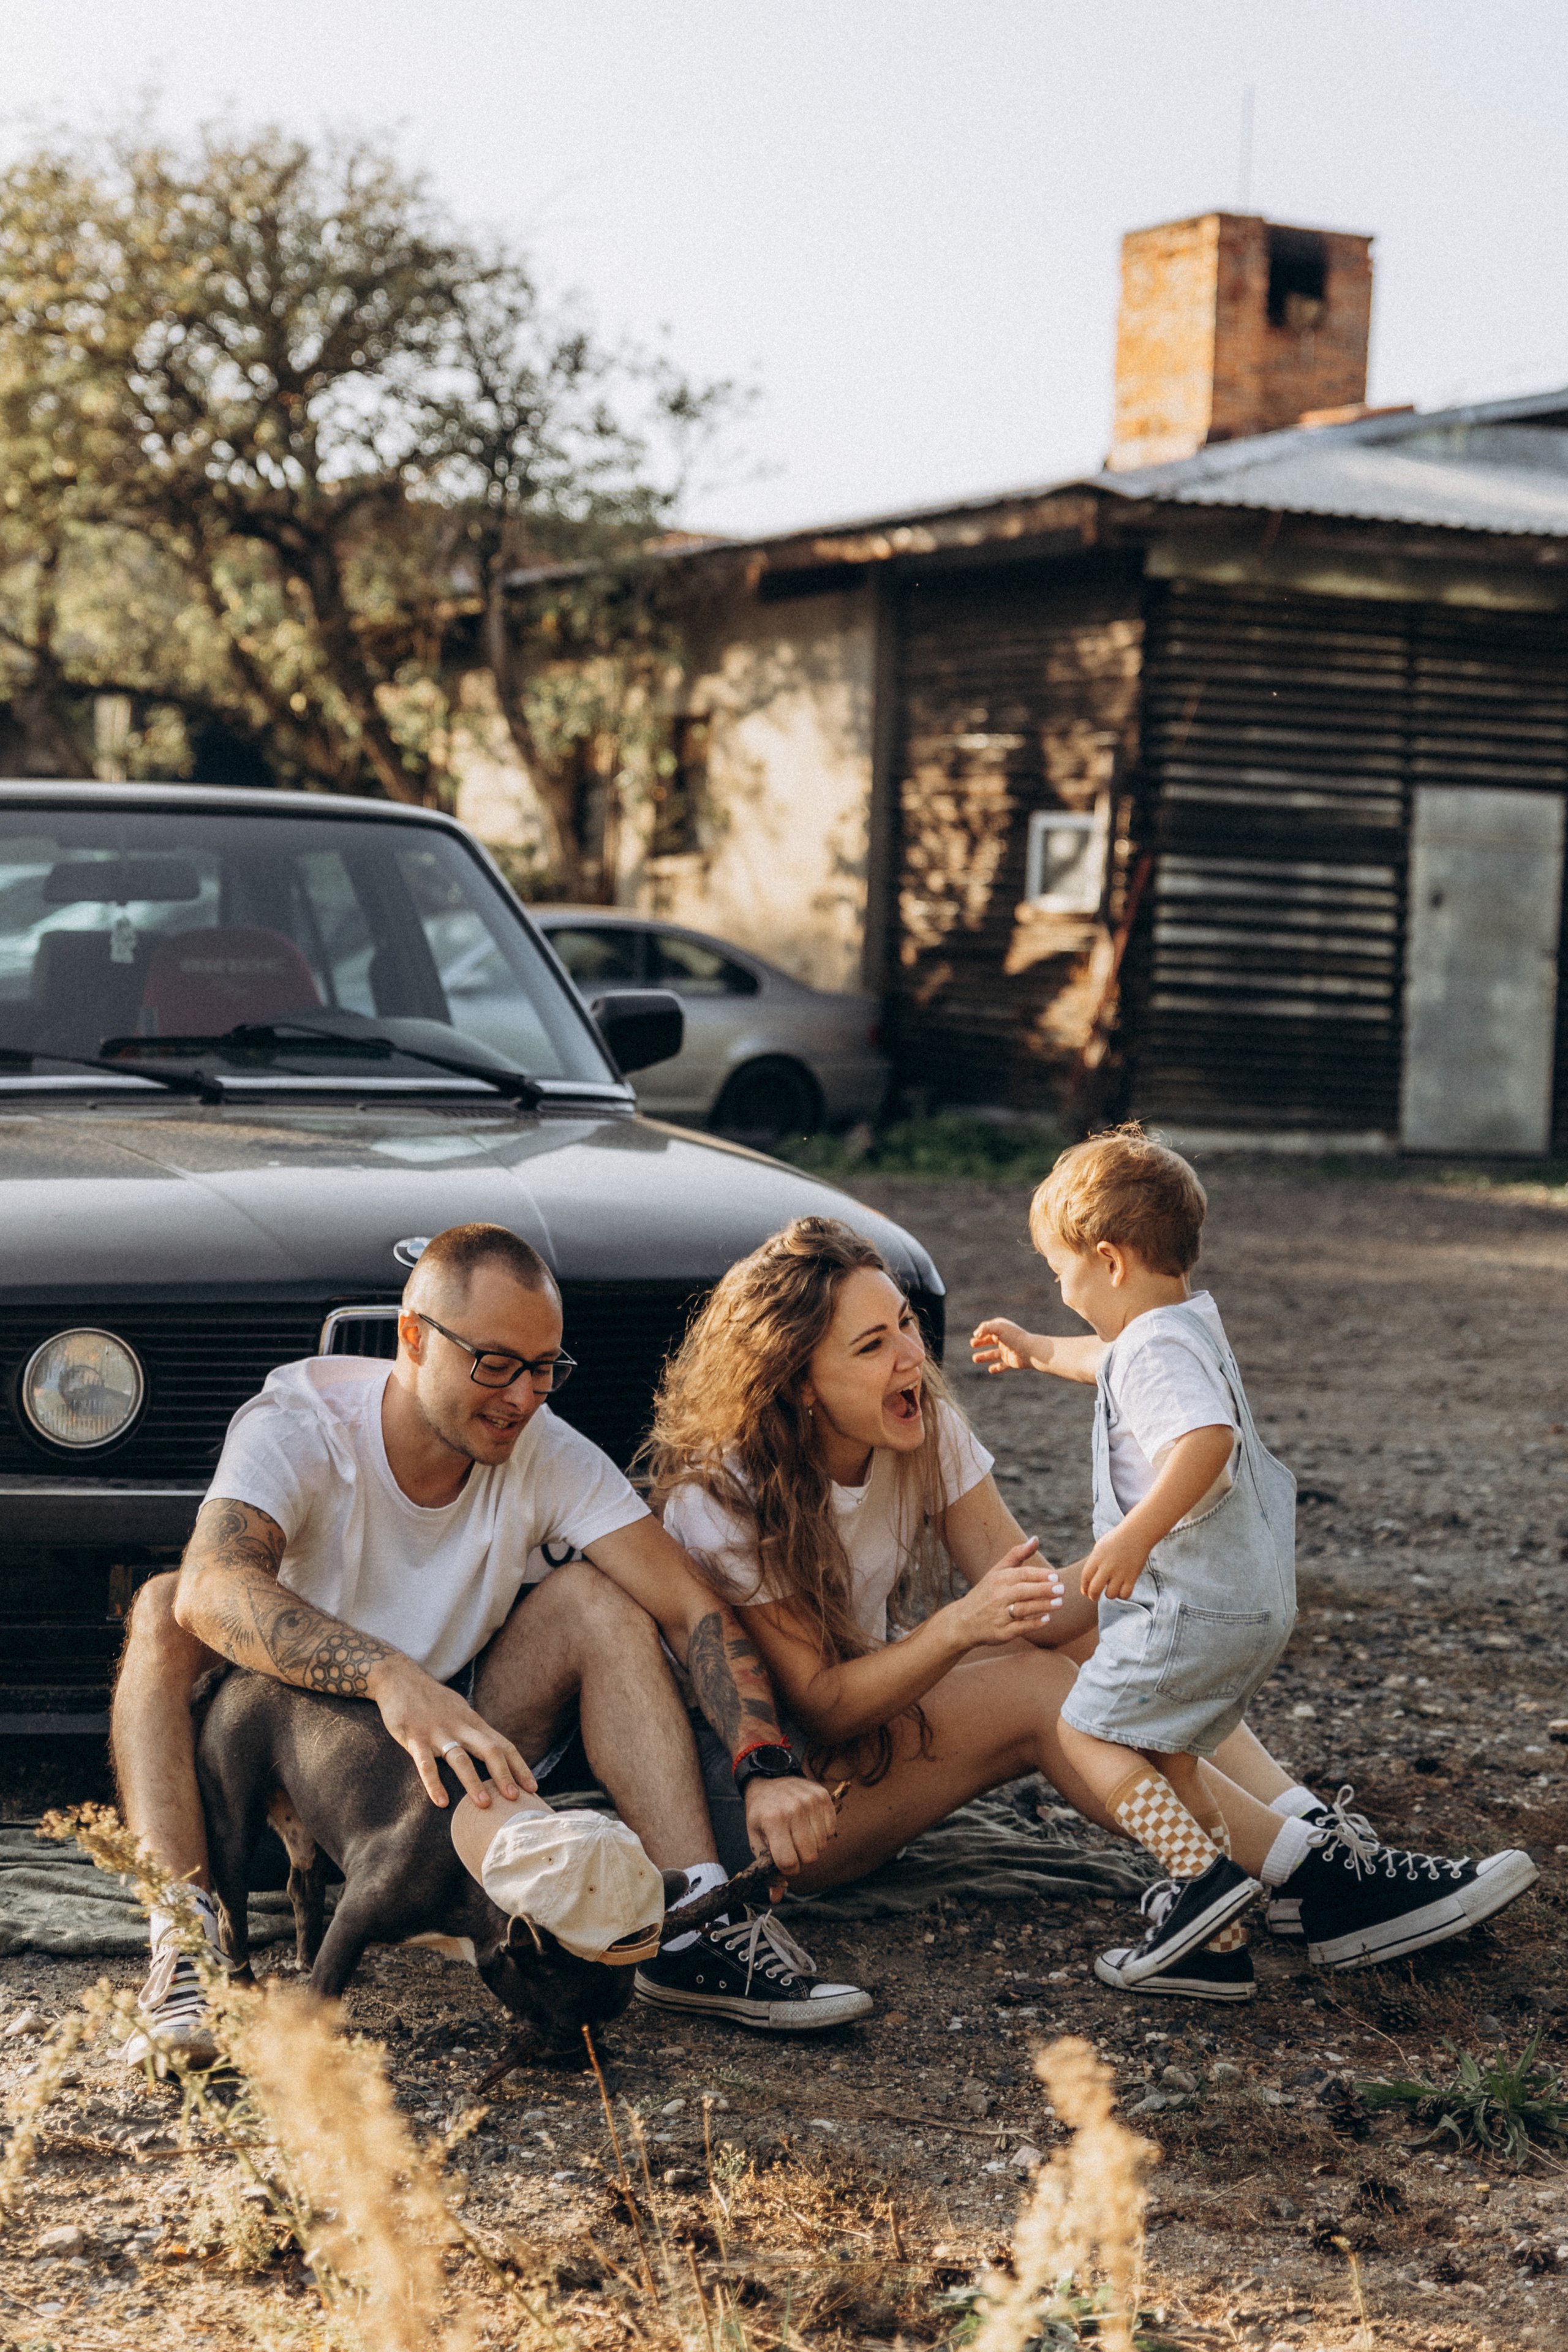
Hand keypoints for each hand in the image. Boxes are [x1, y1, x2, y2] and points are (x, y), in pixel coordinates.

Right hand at [371, 1659, 535, 1809]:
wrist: (399, 1678)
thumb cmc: (432, 1701)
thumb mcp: (459, 1712)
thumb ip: (475, 1732)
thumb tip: (494, 1756)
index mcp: (473, 1722)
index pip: (503, 1745)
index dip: (519, 1767)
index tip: (533, 1788)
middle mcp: (460, 1726)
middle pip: (490, 1750)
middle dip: (504, 1775)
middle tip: (515, 1800)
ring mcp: (437, 1732)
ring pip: (460, 1758)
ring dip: (474, 1782)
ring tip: (484, 1805)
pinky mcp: (414, 1737)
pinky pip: (425, 1764)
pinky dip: (434, 1783)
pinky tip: (441, 1802)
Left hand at [742, 1772, 838, 1888]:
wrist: (770, 1779)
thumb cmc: (761, 1813)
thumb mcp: (756, 1839)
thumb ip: (766, 1869)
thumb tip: (776, 1897)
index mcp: (773, 1822)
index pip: (789, 1863)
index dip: (787, 1869)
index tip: (783, 1861)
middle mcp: (794, 1810)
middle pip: (810, 1856)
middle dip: (801, 1858)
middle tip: (792, 1847)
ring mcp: (810, 1801)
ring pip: (822, 1844)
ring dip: (812, 1845)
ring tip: (799, 1833)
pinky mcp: (823, 1796)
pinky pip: (832, 1829)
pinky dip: (823, 1832)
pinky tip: (809, 1824)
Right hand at [949, 1538, 1063, 1644]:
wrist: (964, 1621)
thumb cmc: (986, 1592)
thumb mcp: (997, 1571)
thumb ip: (1017, 1554)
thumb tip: (1036, 1539)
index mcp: (998, 1580)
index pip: (1021, 1575)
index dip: (1039, 1575)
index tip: (1056, 1576)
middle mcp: (997, 1596)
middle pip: (1022, 1591)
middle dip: (1043, 1589)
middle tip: (1062, 1589)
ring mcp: (998, 1615)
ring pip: (1022, 1609)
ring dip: (1042, 1606)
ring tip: (1060, 1603)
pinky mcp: (1001, 1633)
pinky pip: (1019, 1628)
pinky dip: (1033, 1624)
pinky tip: (1047, 1619)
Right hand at [970, 1316, 1041, 1374]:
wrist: (1030, 1351)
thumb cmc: (1015, 1337)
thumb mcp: (998, 1327)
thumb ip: (985, 1328)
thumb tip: (976, 1335)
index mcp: (1003, 1329)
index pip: (990, 1329)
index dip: (982, 1331)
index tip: (976, 1336)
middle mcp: (1005, 1339)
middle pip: (991, 1341)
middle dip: (981, 1342)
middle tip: (972, 1344)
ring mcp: (1008, 1351)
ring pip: (994, 1354)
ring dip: (984, 1356)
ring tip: (974, 1359)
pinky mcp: (1011, 1361)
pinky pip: (1002, 1366)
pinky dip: (997, 1368)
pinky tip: (990, 1370)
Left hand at [1081, 1527, 1149, 1602]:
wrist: (1136, 1533)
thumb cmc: (1116, 1539)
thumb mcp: (1100, 1548)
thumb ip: (1094, 1563)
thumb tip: (1089, 1583)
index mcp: (1096, 1558)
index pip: (1085, 1578)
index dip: (1084, 1587)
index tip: (1085, 1592)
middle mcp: (1107, 1566)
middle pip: (1095, 1590)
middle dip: (1093, 1596)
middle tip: (1095, 1596)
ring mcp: (1120, 1572)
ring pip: (1110, 1595)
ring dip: (1110, 1594)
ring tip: (1112, 1588)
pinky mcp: (1132, 1576)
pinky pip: (1125, 1594)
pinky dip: (1122, 1595)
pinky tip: (1122, 1589)